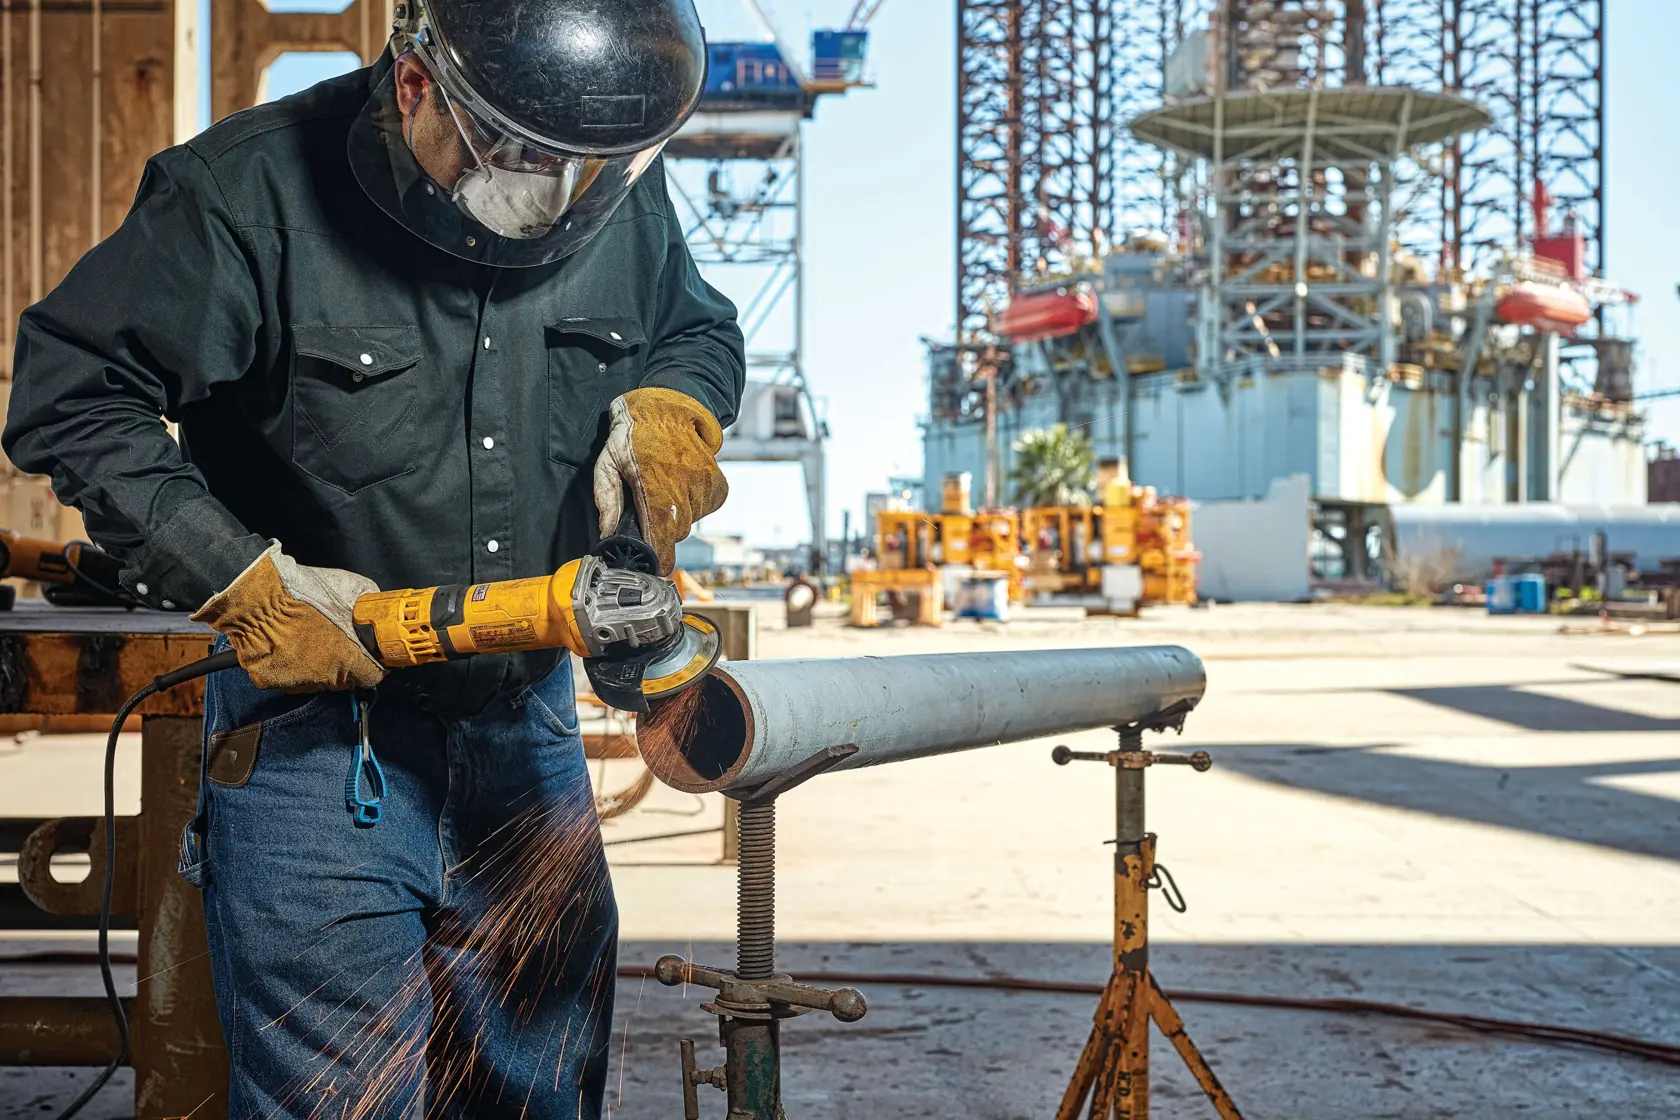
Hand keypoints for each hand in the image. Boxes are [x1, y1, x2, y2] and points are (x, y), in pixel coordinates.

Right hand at [192, 543, 384, 691]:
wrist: (256, 595)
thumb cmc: (302, 591)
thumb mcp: (350, 588)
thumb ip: (366, 607)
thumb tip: (373, 611)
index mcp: (348, 658)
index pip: (372, 677)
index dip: (374, 666)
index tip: (372, 659)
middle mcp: (323, 676)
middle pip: (343, 680)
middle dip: (345, 665)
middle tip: (338, 645)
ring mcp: (295, 681)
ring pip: (315, 680)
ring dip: (317, 667)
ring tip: (309, 642)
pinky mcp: (269, 680)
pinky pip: (287, 678)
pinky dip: (289, 666)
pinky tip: (288, 646)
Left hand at [593, 387, 727, 574]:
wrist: (668, 406)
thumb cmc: (633, 435)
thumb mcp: (607, 463)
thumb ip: (607, 500)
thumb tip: (607, 534)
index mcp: (655, 484)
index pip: (663, 536)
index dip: (659, 558)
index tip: (655, 566)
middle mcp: (684, 486)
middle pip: (675, 532)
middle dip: (662, 529)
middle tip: (648, 510)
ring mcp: (705, 484)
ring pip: (691, 522)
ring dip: (677, 516)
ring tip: (665, 490)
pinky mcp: (718, 483)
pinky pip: (706, 510)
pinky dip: (695, 507)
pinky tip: (682, 488)